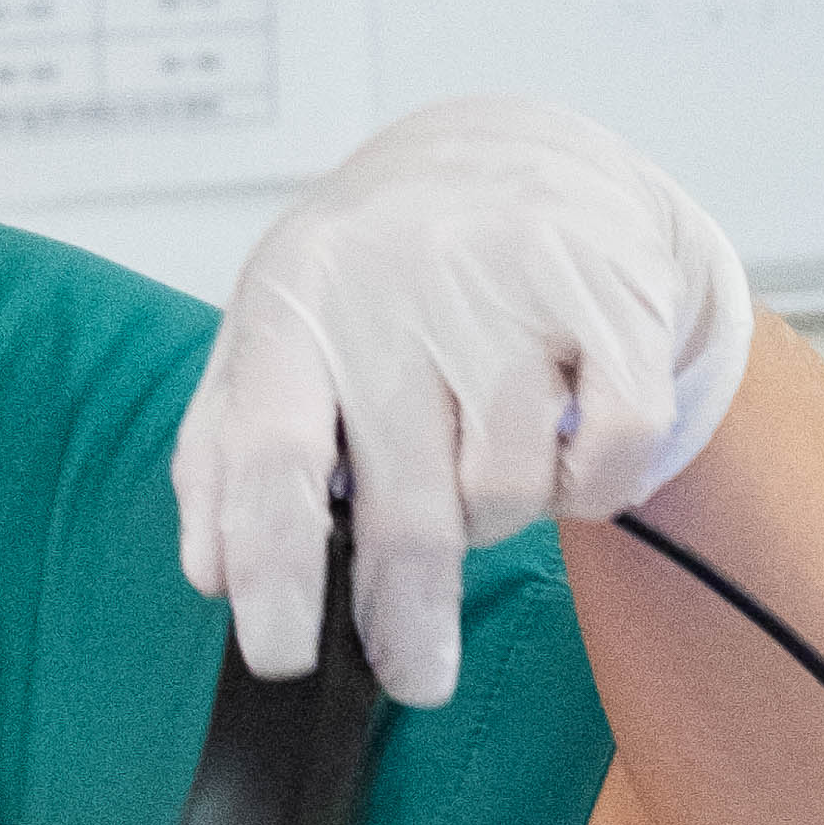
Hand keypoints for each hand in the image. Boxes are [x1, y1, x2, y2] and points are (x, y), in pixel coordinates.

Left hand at [176, 97, 751, 706]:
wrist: (504, 149)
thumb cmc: (372, 272)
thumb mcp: (272, 335)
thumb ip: (225, 452)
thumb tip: (213, 571)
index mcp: (292, 301)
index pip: (268, 454)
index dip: (274, 572)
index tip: (281, 654)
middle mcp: (392, 285)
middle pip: (403, 499)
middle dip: (404, 613)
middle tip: (413, 674)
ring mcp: (506, 284)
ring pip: (507, 487)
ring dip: (495, 516)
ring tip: (478, 463)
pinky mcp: (609, 291)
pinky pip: (610, 453)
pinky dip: (591, 489)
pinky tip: (562, 456)